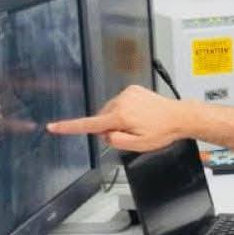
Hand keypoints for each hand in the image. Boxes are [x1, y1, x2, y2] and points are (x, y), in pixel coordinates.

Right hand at [46, 85, 189, 151]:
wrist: (180, 116)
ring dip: (120, 119)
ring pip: (112, 111)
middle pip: (103, 118)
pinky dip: (127, 110)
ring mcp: (128, 93)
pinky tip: (141, 115)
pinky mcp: (134, 89)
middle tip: (133, 133)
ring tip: (140, 123)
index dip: (69, 127)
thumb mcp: (138, 145)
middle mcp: (121, 101)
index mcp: (120, 117)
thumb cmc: (163, 131)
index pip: (89, 124)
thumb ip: (115, 141)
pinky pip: (122, 102)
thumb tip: (105, 135)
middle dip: (111, 128)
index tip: (53, 127)